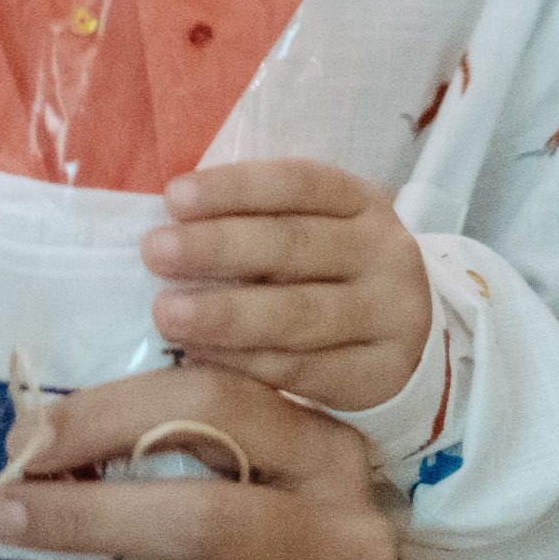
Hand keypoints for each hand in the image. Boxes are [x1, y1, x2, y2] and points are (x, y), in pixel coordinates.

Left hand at [0, 366, 441, 559]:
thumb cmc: (295, 546)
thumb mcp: (265, 478)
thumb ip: (182, 451)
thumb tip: (37, 443)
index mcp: (322, 447)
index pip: (211, 403)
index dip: (109, 413)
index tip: (24, 438)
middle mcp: (345, 529)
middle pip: (201, 517)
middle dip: (84, 519)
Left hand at [142, 159, 432, 411]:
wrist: (403, 344)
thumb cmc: (326, 272)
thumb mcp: (311, 230)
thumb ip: (255, 223)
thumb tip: (168, 224)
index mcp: (361, 202)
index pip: (296, 183)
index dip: (234, 188)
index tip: (172, 197)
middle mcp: (385, 253)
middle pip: (294, 245)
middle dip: (218, 248)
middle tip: (154, 252)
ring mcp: (393, 316)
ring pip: (300, 315)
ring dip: (226, 315)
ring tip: (167, 314)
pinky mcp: (383, 376)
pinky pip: (307, 371)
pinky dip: (249, 365)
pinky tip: (203, 358)